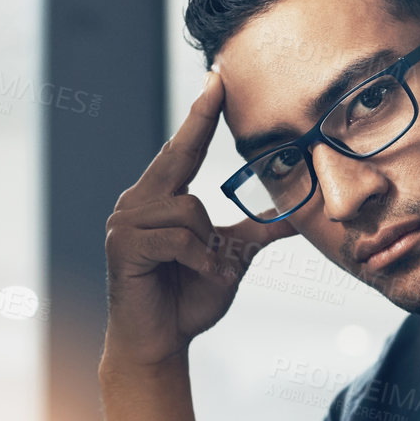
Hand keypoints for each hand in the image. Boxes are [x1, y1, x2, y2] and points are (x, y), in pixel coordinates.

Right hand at [103, 69, 297, 369]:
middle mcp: (137, 201)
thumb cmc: (189, 297)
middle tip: (220, 78)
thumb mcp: (232, 256)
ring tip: (204, 268)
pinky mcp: (123, 246)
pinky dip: (199, 260)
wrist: (160, 342)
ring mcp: (125, 222)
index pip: (185, 149)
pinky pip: (179, 239)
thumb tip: (296, 218)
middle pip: (181, 159)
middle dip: (199, 121)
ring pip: (189, 210)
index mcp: (160, 198)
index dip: (201, 114)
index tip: (217, 79)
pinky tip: (197, 275)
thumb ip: (256, 232)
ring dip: (208, 245)